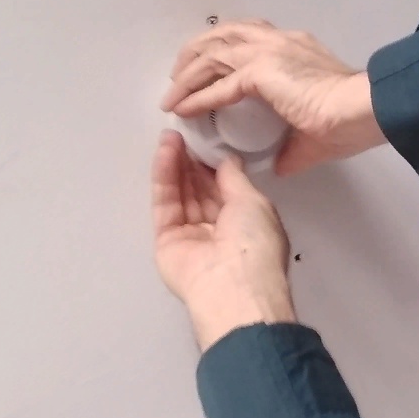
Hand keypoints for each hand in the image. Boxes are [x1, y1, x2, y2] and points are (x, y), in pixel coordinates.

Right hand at [151, 131, 296, 350]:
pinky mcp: (167, 240)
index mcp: (247, 223)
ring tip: (171, 136)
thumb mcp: (254, 201)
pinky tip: (165, 153)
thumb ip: (235, 178)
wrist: (232, 285)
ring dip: (176, 164)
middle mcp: (219, 230)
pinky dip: (164, 178)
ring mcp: (192, 235)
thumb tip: (227, 160)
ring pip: (181, 194)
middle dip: (192, 161)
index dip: (215, 163)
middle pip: (201, 189)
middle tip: (184, 132)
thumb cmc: (255, 244)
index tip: (206, 139)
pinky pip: (165, 204)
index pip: (226, 188)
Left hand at [161, 21, 386, 175]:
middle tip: (180, 74)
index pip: (248, 38)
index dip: (223, 52)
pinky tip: (181, 109)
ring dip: (188, 72)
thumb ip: (293, 146)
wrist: (363, 110)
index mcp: (294, 48)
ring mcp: (268, 52)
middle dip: (197, 52)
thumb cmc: (349, 120)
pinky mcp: (260, 71)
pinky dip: (196, 96)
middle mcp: (277, 41)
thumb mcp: (314, 134)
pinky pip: (217, 85)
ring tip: (173, 91)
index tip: (208, 70)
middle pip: (223, 35)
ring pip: (213, 53)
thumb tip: (281, 164)